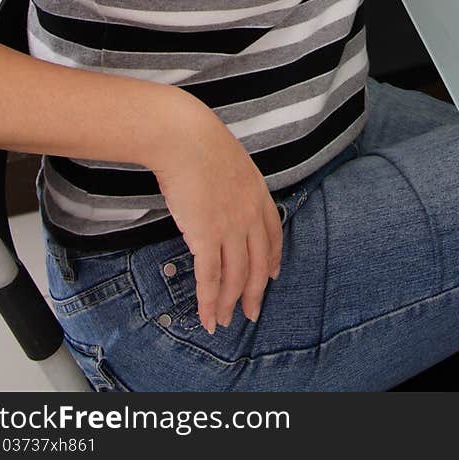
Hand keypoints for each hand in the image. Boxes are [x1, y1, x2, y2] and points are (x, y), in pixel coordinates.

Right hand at [150, 98, 282, 334]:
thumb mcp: (232, 161)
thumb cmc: (200, 143)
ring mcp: (230, 227)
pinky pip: (210, 278)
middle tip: (251, 313)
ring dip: (229, 304)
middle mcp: (250, 215)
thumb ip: (235, 183)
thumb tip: (224, 193)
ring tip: (224, 321)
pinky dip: (209, 301)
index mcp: (259, 194)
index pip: (273, 235)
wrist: (184, 138)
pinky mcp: (206, 236)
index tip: (271, 276)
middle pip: (258, 264)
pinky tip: (207, 317)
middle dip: (255, 293)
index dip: (272, 260)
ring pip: (235, 277)